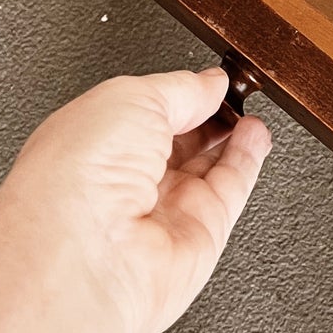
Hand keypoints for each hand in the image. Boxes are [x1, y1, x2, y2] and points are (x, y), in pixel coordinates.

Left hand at [0, 68, 271, 332]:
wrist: (84, 254)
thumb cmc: (77, 176)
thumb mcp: (132, 97)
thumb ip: (180, 88)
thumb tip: (209, 84)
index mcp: (94, 141)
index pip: (145, 111)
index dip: (177, 92)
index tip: (204, 79)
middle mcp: (124, 180)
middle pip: (177, 140)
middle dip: (205, 114)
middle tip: (230, 92)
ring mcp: (161, 210)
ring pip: (207, 166)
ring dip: (232, 134)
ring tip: (247, 108)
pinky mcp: (198, 234)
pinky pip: (230, 190)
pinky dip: (247, 160)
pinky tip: (255, 134)